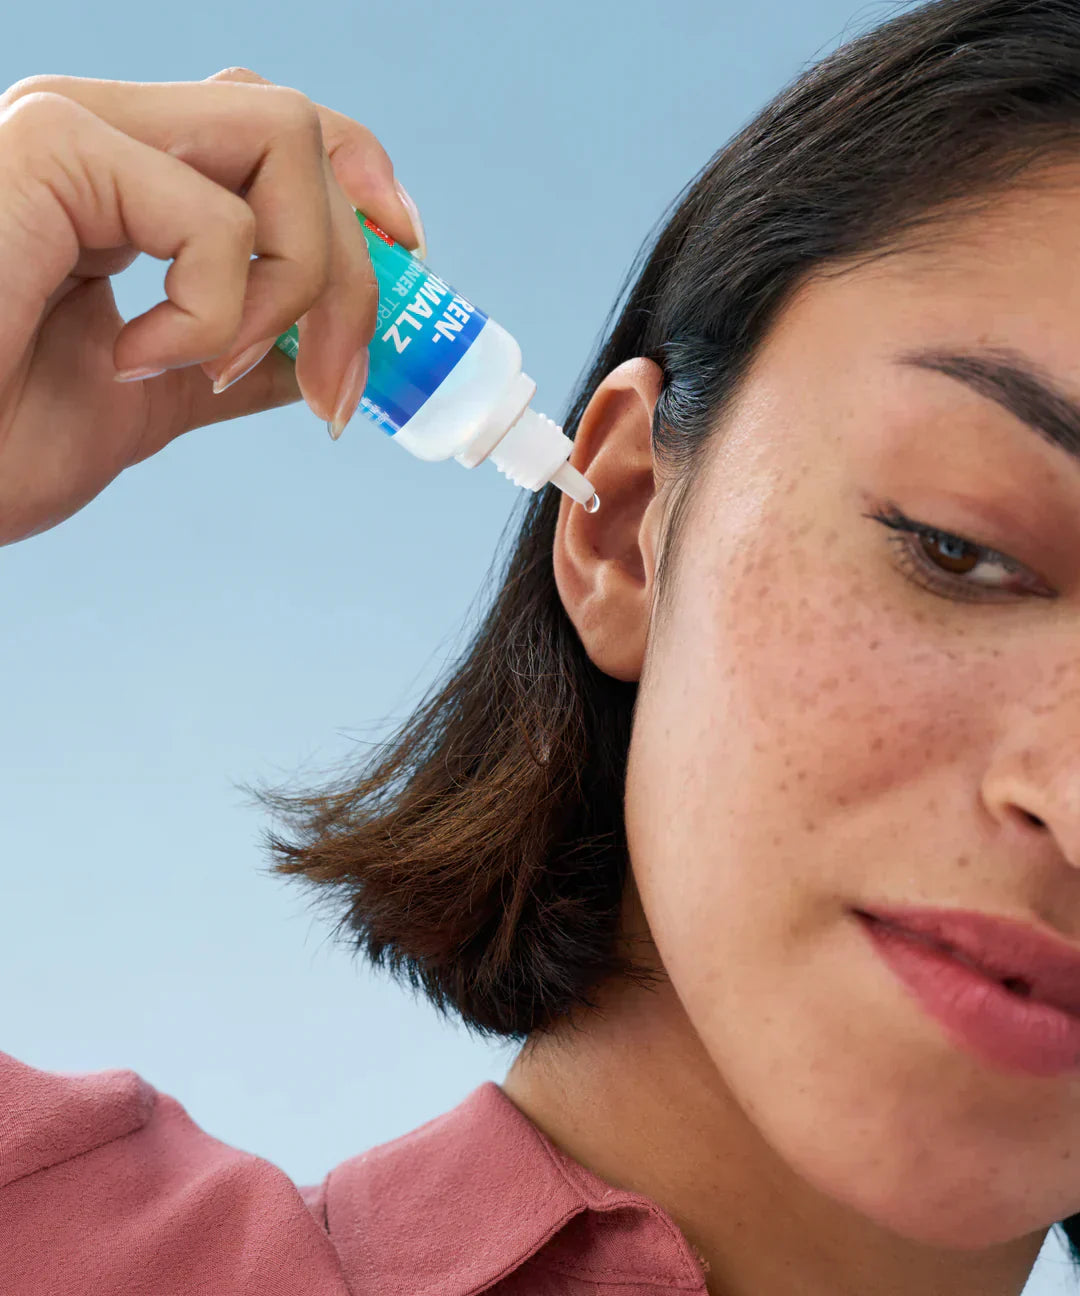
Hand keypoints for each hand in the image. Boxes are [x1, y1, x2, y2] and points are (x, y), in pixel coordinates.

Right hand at [0, 66, 422, 544]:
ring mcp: (74, 131)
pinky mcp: (49, 150)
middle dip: (355, 269)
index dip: (362, 182)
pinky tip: (135, 360)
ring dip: (293, 288)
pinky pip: (214, 216)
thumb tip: (312, 364)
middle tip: (335, 388)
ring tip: (214, 372)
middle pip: (302, 131)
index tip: (411, 259)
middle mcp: (103, 137)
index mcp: (124, 186)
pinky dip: (211, 315)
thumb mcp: (151, 403)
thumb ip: (232, 367)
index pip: (276, 128)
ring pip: (283, 141)